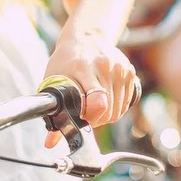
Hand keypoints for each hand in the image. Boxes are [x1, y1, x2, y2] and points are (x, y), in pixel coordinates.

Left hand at [42, 31, 136, 147]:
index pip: (97, 103)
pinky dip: (115, 106)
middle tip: (83, 110)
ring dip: (105, 113)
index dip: (90, 117)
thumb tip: (49, 142)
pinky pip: (126, 103)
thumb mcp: (53, 81)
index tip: (82, 116)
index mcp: (83, 67)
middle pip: (108, 111)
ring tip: (91, 101)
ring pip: (118, 110)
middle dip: (95, 118)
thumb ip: (53, 113)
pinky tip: (103, 96)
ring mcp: (119, 68)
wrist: (85, 38)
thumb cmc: (65, 61)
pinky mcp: (130, 71)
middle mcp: (104, 66)